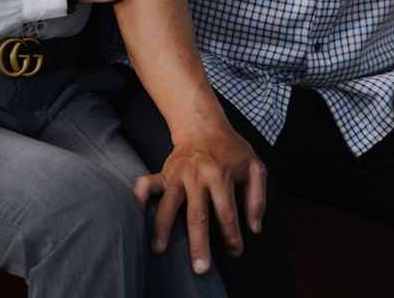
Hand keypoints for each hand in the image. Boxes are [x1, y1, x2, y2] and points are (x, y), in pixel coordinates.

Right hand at [133, 123, 265, 274]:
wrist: (203, 124)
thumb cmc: (231, 149)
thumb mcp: (253, 165)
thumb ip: (257, 196)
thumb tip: (255, 228)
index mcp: (221, 174)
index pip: (227, 212)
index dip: (231, 235)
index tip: (235, 251)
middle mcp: (197, 175)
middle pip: (197, 214)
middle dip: (198, 242)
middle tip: (200, 269)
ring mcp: (178, 174)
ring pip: (169, 202)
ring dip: (162, 226)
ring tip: (158, 249)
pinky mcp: (164, 172)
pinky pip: (147, 183)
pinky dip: (139, 197)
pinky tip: (135, 214)